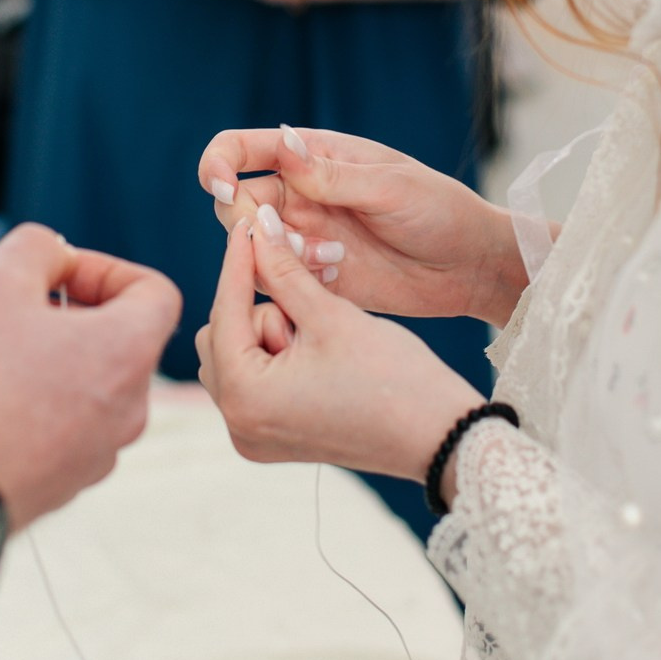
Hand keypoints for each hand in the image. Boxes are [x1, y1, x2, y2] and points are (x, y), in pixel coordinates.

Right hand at [0, 224, 180, 530]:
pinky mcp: (66, 484)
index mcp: (129, 354)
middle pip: (119, 336)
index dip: (104, 268)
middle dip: (69, 311)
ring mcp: (100, 453)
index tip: (54, 275)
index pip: (154, 291)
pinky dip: (36, 402)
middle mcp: (130, 408)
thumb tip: (56, 256)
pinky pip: (66, 425)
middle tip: (11, 309)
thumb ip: (38, 248)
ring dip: (50, 357)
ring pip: (89, 382)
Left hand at [196, 213, 481, 477]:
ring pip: (236, 354)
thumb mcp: (331, 316)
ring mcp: (253, 436)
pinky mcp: (272, 438)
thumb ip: (284, 269)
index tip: (247, 221)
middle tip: (310, 311)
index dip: (239, 261)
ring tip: (319, 335)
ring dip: (270, 331)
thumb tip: (257, 223)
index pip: (226, 310)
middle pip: (221, 335)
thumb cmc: (393, 379)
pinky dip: (275, 354)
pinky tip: (315, 350)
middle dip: (261, 310)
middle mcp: (239, 425)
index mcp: (246, 398)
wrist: (439, 436)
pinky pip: (253, 380)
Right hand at [198, 125, 526, 326]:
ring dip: (274, 254)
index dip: (217, 164)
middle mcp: (299, 194)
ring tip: (329, 257)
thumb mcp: (390, 187)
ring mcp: (304, 236)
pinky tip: (338, 272)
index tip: (221, 186)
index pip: (240, 150)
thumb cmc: (439, 210)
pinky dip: (292, 280)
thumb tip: (280, 144)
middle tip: (290, 238)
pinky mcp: (314, 277)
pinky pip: (277, 281)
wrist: (470, 266)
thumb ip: (332, 175)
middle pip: (234, 204)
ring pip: (251, 247)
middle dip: (246, 223)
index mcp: (312, 155)